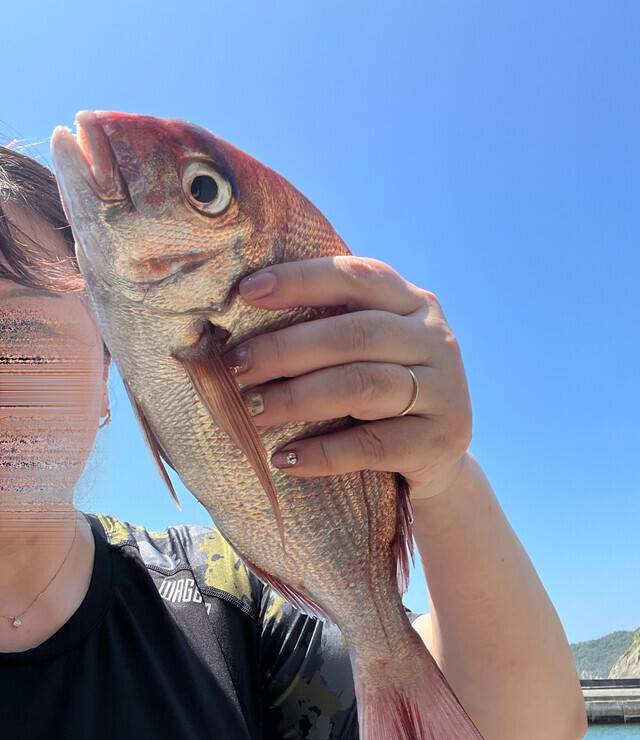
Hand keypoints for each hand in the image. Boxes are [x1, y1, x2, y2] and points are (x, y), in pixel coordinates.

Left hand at [222, 257, 471, 500]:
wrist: (438, 457)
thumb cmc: (382, 396)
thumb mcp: (368, 354)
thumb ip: (328, 330)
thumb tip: (241, 328)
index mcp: (413, 304)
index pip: (356, 278)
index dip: (301, 281)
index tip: (246, 292)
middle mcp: (436, 340)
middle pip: (355, 335)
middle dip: (286, 349)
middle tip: (236, 367)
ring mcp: (445, 391)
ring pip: (362, 386)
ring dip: (297, 398)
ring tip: (253, 411)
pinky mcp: (439, 441)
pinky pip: (371, 445)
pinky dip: (323, 453)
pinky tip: (286, 459)